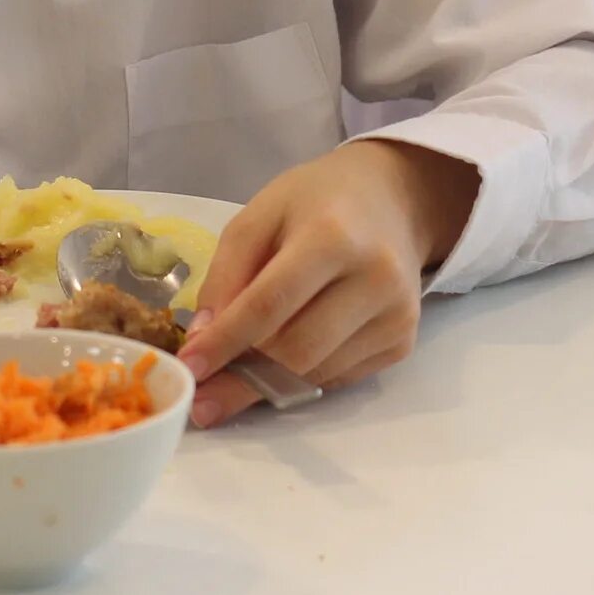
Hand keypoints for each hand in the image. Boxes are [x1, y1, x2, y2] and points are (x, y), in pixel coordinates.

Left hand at [179, 139, 475, 429]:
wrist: (391, 199)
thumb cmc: (317, 202)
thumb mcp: (259, 215)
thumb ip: (226, 273)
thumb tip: (204, 340)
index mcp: (332, 236)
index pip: (270, 304)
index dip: (225, 341)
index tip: (189, 368)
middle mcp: (375, 278)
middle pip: (296, 349)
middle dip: (242, 378)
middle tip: (203, 396)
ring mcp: (396, 315)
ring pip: (316, 373)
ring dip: (268, 382)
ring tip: (235, 377)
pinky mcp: (404, 341)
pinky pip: (338, 377)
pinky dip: (302, 377)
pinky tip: (286, 358)